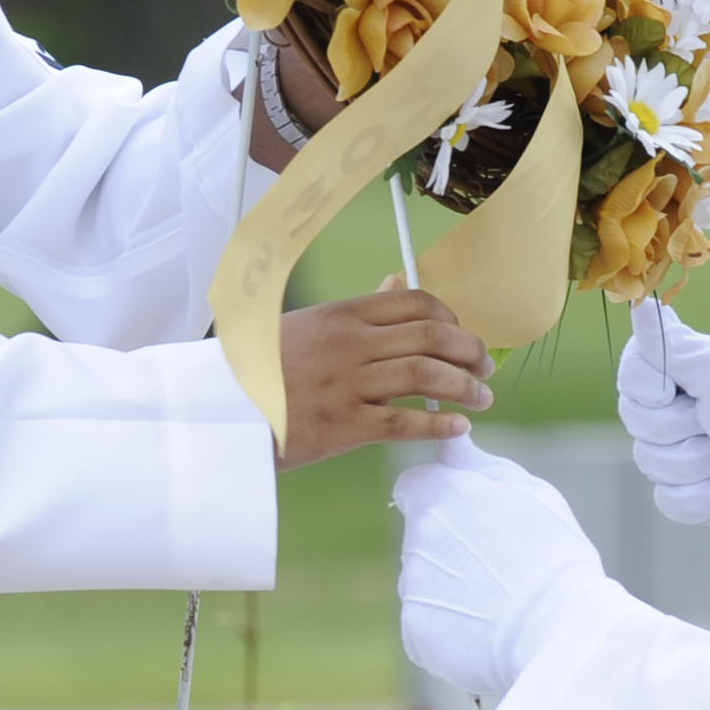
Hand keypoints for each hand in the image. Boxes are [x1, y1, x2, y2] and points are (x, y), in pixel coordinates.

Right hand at [279, 289, 490, 465]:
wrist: (225, 407)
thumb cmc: (266, 367)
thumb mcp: (310, 324)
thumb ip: (360, 310)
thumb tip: (399, 282)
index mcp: (343, 314)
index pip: (415, 304)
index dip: (451, 321)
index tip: (463, 337)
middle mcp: (350, 344)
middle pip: (430, 338)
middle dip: (469, 353)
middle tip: (485, 369)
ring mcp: (348, 384)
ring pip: (425, 376)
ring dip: (465, 387)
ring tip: (482, 398)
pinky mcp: (344, 425)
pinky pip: (404, 421)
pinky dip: (439, 424)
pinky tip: (458, 428)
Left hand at [394, 436, 611, 704]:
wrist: (558, 626)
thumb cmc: (552, 552)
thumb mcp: (526, 491)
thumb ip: (477, 466)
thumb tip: (452, 444)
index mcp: (436, 495)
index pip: (413, 487)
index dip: (439, 497)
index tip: (467, 513)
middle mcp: (414, 539)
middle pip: (422, 539)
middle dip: (451, 547)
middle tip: (499, 565)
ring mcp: (412, 589)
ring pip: (428, 583)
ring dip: (455, 588)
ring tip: (501, 602)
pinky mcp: (416, 632)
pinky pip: (430, 624)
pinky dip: (454, 628)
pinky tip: (489, 629)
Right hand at [616, 302, 709, 575]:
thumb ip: (673, 342)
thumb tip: (641, 305)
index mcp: (693, 371)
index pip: (632, 371)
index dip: (646, 386)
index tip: (673, 390)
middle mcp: (687, 406)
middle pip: (634, 416)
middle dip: (674, 427)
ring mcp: (688, 450)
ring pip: (648, 459)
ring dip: (692, 463)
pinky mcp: (693, 492)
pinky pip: (666, 498)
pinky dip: (698, 496)